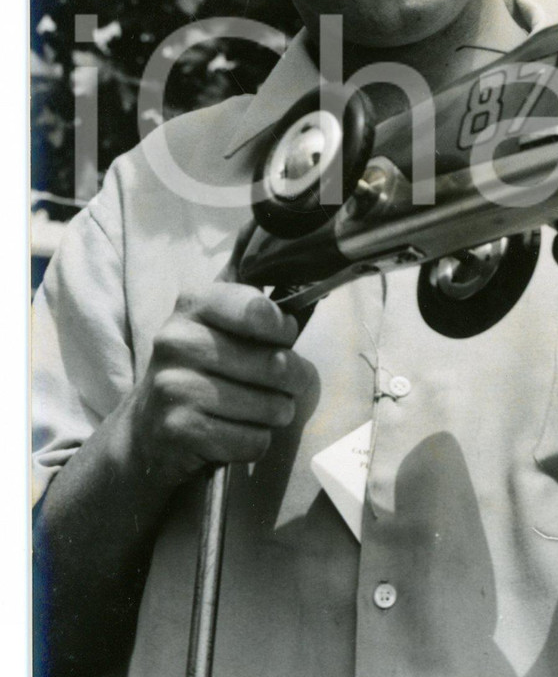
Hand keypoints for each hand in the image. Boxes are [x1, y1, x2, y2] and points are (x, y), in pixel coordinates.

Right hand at [125, 282, 306, 486]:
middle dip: (293, 380)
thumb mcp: (215, 319)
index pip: (259, 310)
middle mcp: (176, 341)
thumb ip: (245, 290)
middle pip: (275, 364)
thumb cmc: (199, 367)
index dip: (283, 329)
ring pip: (269, 406)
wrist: (145, 429)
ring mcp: (173, 386)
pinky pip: (252, 440)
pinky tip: (237, 432)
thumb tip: (260, 234)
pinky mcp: (178, 430)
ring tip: (260, 408)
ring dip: (277, 413)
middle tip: (283, 384)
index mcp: (192, 304)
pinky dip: (256, 441)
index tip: (282, 337)